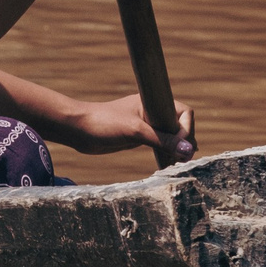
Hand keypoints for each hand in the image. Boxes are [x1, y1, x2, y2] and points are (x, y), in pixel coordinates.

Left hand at [56, 93, 194, 161]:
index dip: (187, 129)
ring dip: (177, 149)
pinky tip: (170, 164)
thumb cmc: (103, 123)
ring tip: (179, 163)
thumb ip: (162, 140)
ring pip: (170, 136)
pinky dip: (166, 153)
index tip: (182, 146)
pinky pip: (159, 144)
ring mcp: (146, 125)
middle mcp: (152, 112)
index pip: (184, 112)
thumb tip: (188, 150)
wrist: (77, 130)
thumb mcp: (135, 131)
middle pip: (180, 125)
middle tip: (184, 159)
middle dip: (185, 141)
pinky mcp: (138, 137)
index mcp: (153, 102)